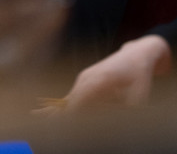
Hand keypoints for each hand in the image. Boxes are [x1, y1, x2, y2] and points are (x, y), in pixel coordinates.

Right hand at [36, 35, 171, 114]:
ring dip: (56, 107)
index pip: (81, 98)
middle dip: (56, 110)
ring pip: (69, 96)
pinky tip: (46, 108)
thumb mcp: (140, 95)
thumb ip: (127, 110)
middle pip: (70, 98)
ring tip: (36, 115)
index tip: (62, 122)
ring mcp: (84, 77)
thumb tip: (119, 124)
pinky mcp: (85, 79)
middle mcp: (88, 77)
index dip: (70, 111)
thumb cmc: (140, 75)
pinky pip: (72, 94)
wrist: (136, 54)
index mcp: (101, 79)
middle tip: (38, 118)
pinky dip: (62, 103)